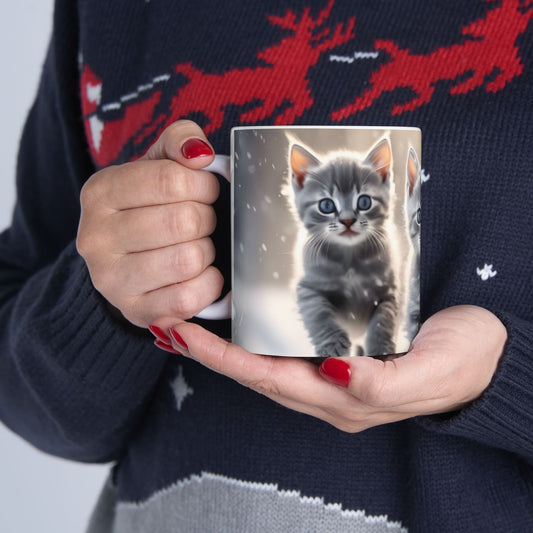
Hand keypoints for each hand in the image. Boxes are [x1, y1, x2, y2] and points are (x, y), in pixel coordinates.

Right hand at [76, 120, 222, 326]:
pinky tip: (201, 274)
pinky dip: (208, 283)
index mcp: (100, 192)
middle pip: (184, 221)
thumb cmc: (149, 207)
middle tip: (201, 221)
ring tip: (196, 246)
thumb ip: (179, 141)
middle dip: (206, 219)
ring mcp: (111, 280)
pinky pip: (189, 298)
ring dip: (206, 251)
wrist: (125, 261)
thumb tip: (200, 153)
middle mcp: (96, 237)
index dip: (204, 185)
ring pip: (189, 259)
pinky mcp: (135, 311)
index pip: (172, 180)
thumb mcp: (157, 164)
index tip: (205, 191)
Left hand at [157, 305, 506, 431]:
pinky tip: (240, 321)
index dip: (223, 358)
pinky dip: (256, 336)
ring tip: (188, 322)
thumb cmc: (464, 362)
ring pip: (266, 362)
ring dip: (226, 344)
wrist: (488, 355)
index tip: (182, 334)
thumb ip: (384, 380)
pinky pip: (287, 348)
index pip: (270, 378)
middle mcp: (331, 390)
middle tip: (168, 323)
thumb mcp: (433, 371)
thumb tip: (335, 373)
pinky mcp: (342, 354)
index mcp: (347, 398)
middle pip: (257, 372)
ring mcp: (334, 375)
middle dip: (210, 351)